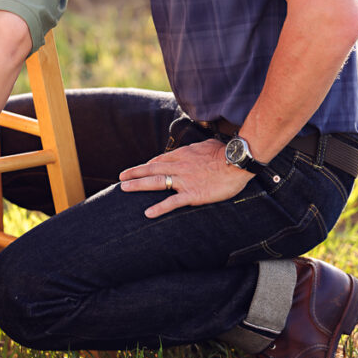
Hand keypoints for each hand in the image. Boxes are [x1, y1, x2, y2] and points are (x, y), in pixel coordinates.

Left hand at [119, 138, 250, 217]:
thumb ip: (194, 150)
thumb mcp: (205, 145)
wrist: (237, 161)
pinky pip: (172, 202)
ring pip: (156, 182)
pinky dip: (159, 208)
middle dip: (135, 173)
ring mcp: (184, 180)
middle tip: (121, 177)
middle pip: (152, 169)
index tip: (139, 170)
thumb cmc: (225, 153)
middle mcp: (179, 166)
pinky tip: (148, 213)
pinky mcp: (193, 194)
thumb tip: (191, 150)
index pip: (160, 160)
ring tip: (124, 188)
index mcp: (183, 155)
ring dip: (138, 185)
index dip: (147, 165)